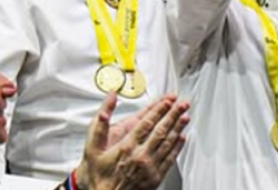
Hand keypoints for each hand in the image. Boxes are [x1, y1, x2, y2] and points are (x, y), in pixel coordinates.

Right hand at [75, 93, 189, 189]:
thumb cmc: (99, 175)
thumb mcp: (92, 148)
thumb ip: (100, 124)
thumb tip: (109, 101)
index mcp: (127, 147)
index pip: (147, 123)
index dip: (159, 109)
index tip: (167, 100)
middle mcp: (140, 156)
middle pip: (161, 130)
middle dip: (173, 114)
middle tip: (182, 104)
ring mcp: (149, 167)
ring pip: (168, 143)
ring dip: (178, 128)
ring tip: (185, 116)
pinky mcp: (155, 177)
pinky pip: (170, 159)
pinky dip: (177, 147)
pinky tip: (182, 138)